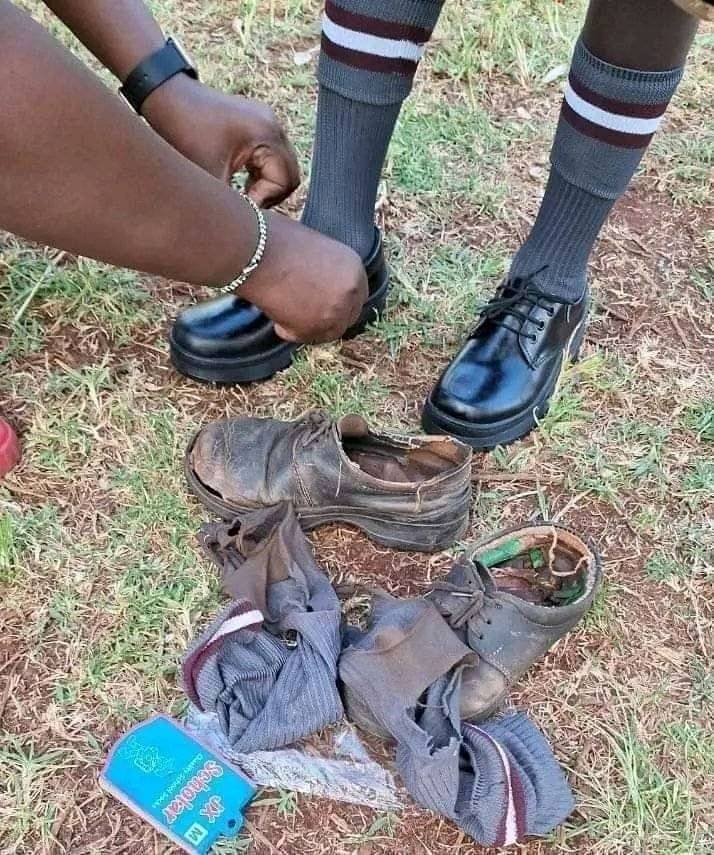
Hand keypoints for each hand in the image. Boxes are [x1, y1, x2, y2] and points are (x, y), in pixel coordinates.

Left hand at [142, 75, 299, 205]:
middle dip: (270, 195)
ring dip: (266, 184)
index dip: (265, 200)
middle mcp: (273, 124)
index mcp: (266, 134)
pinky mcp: (257, 121)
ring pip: (282, 166)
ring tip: (242, 193)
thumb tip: (246, 232)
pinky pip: (271, 155)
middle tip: (247, 205)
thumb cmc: (182, 131)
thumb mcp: (207, 174)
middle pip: (290, 175)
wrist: (166, 94)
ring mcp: (267, 120)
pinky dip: (260, 172)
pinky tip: (239, 179)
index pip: (285, 181)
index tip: (242, 207)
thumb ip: (232, 203)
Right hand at [240, 214, 368, 342]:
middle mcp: (350, 291)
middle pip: (347, 317)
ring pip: (328, 332)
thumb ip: (327, 269)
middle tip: (306, 315)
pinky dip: (289, 331)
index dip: (340, 301)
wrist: (255, 251)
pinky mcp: (314, 328)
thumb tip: (320, 284)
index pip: (358, 295)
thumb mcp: (315, 248)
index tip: (325, 304)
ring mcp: (335, 312)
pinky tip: (276, 319)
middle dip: (328, 317)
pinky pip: (304, 338)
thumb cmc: (276, 241)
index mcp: (354, 267)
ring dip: (310, 327)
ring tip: (287, 315)